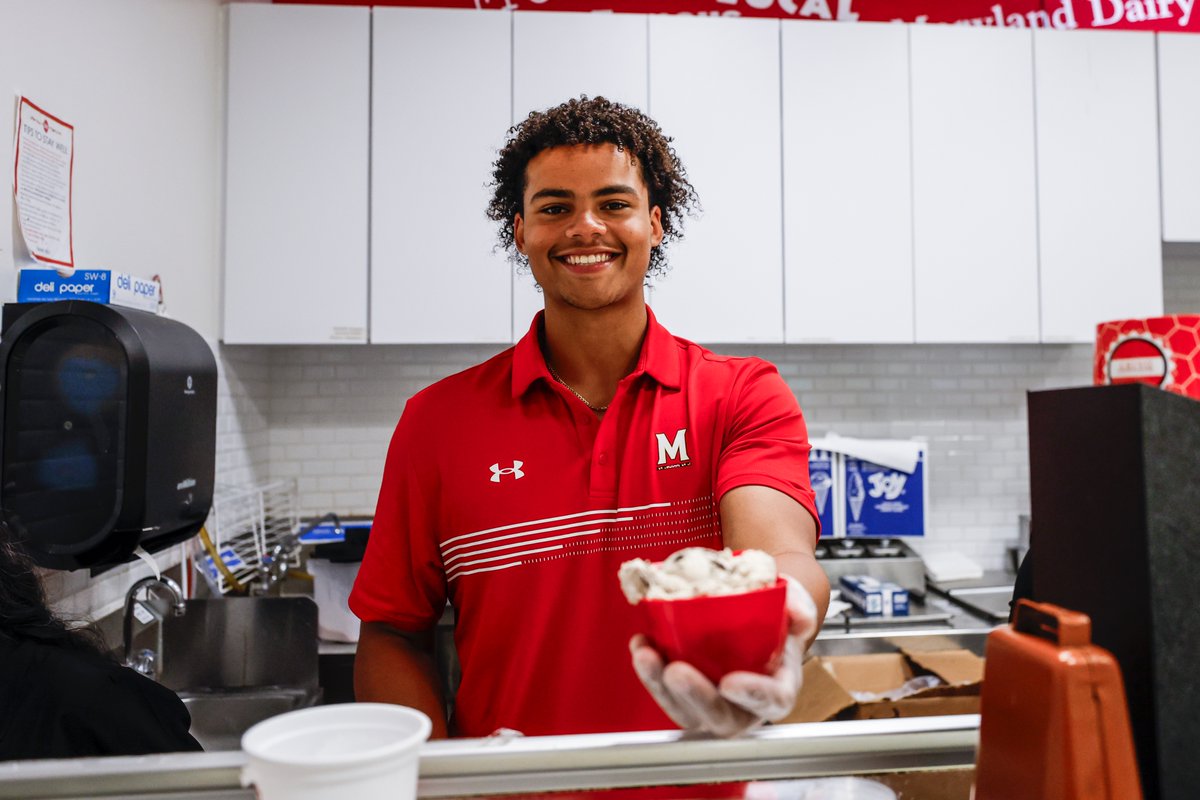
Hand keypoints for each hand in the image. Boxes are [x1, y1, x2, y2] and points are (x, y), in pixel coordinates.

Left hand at [629, 575, 818, 736]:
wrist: (755, 613)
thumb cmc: (777, 615)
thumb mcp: (795, 602)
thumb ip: (799, 605)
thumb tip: (798, 615)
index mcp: (779, 686)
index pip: (772, 700)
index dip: (752, 695)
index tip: (730, 682)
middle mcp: (746, 704)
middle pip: (722, 716)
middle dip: (696, 697)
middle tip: (675, 672)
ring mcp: (714, 702)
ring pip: (686, 710)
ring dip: (660, 686)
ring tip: (645, 655)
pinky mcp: (686, 694)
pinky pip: (665, 692)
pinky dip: (649, 671)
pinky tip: (641, 645)